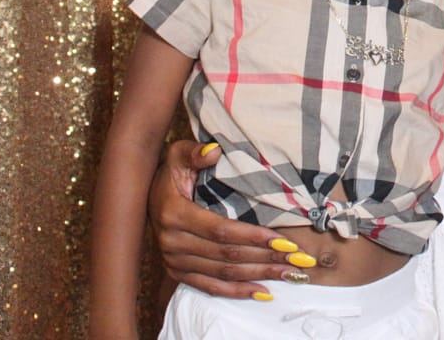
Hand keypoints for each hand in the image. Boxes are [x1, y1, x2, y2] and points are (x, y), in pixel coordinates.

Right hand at [147, 141, 309, 297]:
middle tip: (297, 261)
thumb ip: (195, 152)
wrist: (147, 195)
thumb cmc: (173, 172)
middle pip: (227, 255)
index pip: (221, 231)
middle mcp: (172, 242)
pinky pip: (209, 287)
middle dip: (265, 258)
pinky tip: (262, 292)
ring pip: (223, 273)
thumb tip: (214, 151)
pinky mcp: (177, 273)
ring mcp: (174, 261)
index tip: (284, 241)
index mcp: (175, 214)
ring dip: (258, 275)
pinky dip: (236, 291)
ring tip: (289, 274)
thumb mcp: (179, 154)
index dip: (253, 237)